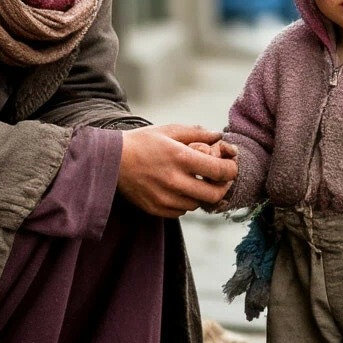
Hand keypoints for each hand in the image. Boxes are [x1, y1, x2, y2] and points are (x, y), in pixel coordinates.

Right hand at [118, 124, 237, 217]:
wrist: (111, 160)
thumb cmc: (142, 142)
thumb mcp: (169, 130)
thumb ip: (197, 133)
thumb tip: (219, 136)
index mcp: (181, 158)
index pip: (220, 171)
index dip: (231, 170)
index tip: (230, 166)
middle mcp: (174, 181)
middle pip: (214, 195)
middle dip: (222, 187)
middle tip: (219, 179)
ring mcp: (165, 198)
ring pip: (198, 204)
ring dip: (202, 195)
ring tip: (195, 181)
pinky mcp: (156, 209)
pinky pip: (181, 211)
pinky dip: (185, 202)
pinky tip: (178, 189)